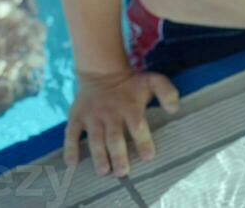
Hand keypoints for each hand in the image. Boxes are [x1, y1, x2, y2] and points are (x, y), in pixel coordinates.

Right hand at [64, 67, 179, 176]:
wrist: (101, 71)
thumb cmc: (130, 84)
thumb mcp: (151, 81)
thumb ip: (166, 92)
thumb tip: (174, 109)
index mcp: (129, 106)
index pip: (137, 124)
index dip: (143, 140)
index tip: (148, 156)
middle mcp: (110, 113)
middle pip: (114, 136)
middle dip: (118, 154)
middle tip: (122, 172)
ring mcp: (92, 115)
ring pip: (95, 138)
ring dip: (98, 155)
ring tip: (103, 170)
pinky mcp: (77, 116)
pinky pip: (71, 132)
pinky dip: (70, 147)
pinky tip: (71, 162)